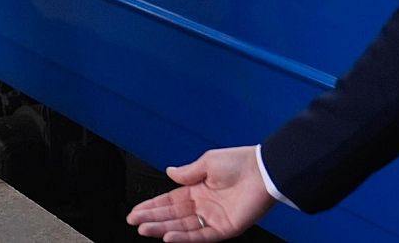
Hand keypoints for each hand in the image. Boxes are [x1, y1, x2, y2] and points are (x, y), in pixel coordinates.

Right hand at [126, 146, 275, 240]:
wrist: (263, 171)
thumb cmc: (239, 162)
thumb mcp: (207, 162)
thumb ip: (187, 172)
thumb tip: (169, 173)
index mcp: (198, 189)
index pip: (169, 201)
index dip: (152, 206)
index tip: (136, 210)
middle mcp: (204, 205)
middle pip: (173, 215)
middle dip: (152, 218)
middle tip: (134, 222)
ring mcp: (214, 217)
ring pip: (183, 227)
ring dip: (163, 229)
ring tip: (144, 229)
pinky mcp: (226, 228)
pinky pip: (202, 236)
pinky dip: (185, 238)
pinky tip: (169, 236)